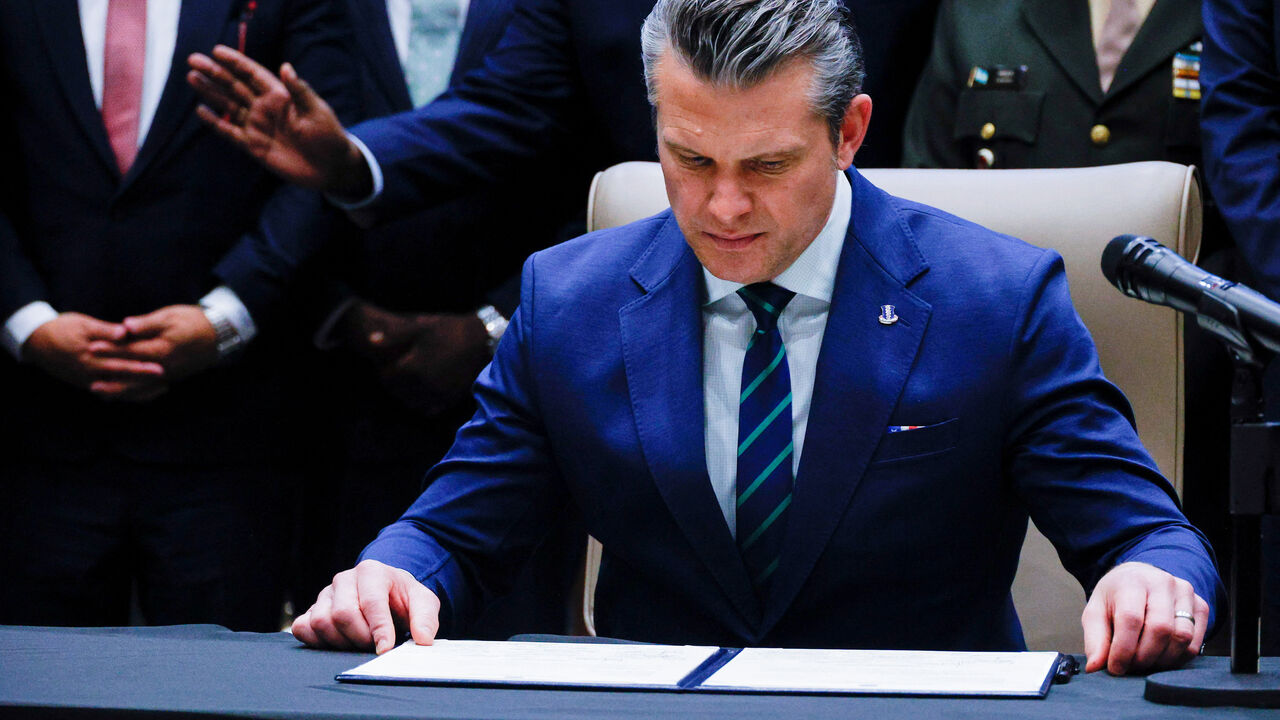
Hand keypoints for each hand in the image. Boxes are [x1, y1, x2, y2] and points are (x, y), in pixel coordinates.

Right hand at [23, 312, 166, 401]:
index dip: (140, 367)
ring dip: (139, 392)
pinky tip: (142, 393)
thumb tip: (124, 332)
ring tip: (161, 390)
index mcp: (91, 358)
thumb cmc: (62, 328)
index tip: (159, 367)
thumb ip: (105, 330)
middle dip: (144, 381)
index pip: (120, 364)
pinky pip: (110, 393)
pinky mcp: (87, 384)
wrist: (36, 341)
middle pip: (122, 380)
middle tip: (165, 380)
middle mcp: (90, 374)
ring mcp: (88, 381)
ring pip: (117, 391)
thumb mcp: (83, 325)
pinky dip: (126, 394)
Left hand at [100, 305, 219, 382]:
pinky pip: (150, 389)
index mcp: (161, 349)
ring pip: (141, 387)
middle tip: (90, 383)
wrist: (219, 336)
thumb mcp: (170, 317)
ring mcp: (168, 375)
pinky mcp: (171, 377)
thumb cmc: (193, 321)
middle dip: (111, 378)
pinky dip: (135, 394)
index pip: (131, 350)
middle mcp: (163, 366)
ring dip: (120, 392)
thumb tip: (126, 327)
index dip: (111, 349)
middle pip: (133, 375)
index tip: (91, 347)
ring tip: (101, 394)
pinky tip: (123, 395)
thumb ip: (147, 324)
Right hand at [186, 46, 369, 196]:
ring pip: (229, 105)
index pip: (253, 74)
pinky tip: (201, 111)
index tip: (217, 51)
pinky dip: (215, 122)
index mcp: (280, 96)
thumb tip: (286, 67)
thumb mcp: (317, 112)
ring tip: (192, 77)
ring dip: (210, 93)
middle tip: (193, 59)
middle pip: (235, 86)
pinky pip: (230, 132)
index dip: (236, 62)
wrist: (331, 169)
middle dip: (215, 73)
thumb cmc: (329, 137)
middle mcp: (266, 108)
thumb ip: (299, 91)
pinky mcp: (254, 146)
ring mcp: (258, 126)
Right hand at [292, 559, 440, 653]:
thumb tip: (423, 639)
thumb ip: (426, 618)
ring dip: (340, 642)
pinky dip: (317, 641)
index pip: (370, 602)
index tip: (385, 649)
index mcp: (372, 571)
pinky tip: (338, 642)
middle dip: (360, 637)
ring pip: (321, 622)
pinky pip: (302, 628)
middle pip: (342, 614)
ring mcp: (325, 593)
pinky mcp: (312, 608)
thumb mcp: (423, 602)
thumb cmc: (402, 598)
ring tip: (358, 644)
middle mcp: (345, 579)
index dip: (378, 630)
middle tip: (373, 646)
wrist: (386, 593)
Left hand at [336, 300, 491, 416]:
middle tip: (399, 372)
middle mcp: (425, 386)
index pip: (387, 378)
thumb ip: (394, 336)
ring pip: (412, 403)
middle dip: (394, 384)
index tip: (388, 363)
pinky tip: (426, 389)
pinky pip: (430, 408)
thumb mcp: (420, 327)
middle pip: (398, 393)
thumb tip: (370, 341)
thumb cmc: (449, 330)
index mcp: (413, 368)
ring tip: (411, 382)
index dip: (384, 370)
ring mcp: (439, 395)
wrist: (483, 341)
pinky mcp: (452, 400)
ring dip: (407, 395)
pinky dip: (423, 402)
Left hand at [1082, 561, 1209, 674]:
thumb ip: (1094, 639)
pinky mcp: (1200, 606)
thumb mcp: (1096, 612)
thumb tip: (1095, 667)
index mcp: (1132, 581)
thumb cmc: (1117, 597)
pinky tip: (1162, 656)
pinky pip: (1195, 642)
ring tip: (1145, 662)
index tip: (1115, 667)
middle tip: (1131, 666)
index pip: (1131, 618)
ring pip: (1182, 637)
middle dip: (1144, 657)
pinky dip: (1178, 657)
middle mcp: (1162, 583)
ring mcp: (1185, 593)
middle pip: (1160, 629)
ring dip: (1162, 659)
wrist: (1140, 578)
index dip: (1123, 649)